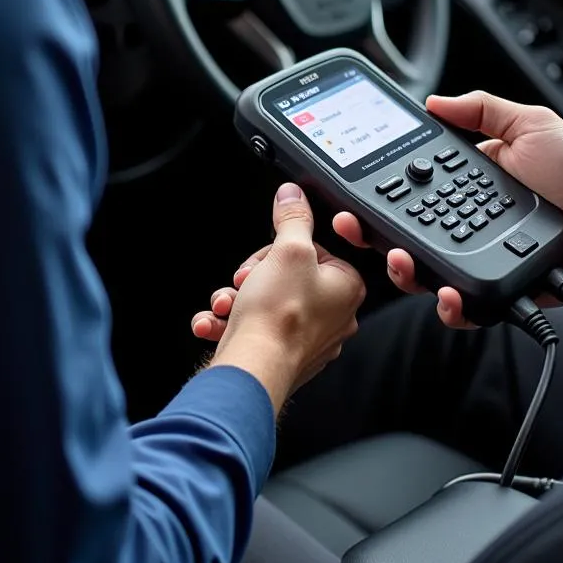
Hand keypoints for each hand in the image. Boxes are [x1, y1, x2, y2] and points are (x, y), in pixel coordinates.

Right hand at [192, 183, 365, 410]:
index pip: (313, 249)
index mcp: (346, 287)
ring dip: (236, 299)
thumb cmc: (278, 317)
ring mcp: (308, 339)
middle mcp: (333, 315)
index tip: (268, 255)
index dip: (280, 249)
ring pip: (265, 301)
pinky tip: (216, 322)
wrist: (253, 368)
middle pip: (285, 275)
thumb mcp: (287, 250)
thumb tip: (293, 194)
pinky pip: (255, 328)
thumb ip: (292, 217)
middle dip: (253, 275)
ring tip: (226, 304)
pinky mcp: (282, 354)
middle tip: (244, 281)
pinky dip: (231, 323)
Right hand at [333, 90, 562, 327]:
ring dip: (403, 271)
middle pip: (402, 236)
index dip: (375, 196)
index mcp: (464, 186)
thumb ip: (481, 110)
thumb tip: (434, 101)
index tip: (352, 195)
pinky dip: (449, 306)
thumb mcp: (530, 125)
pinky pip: (463, 308)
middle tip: (355, 228)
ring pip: (423, 274)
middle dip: (371, 236)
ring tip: (401, 262)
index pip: (408, 192)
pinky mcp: (497, 291)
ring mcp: (477, 259)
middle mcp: (464, 223)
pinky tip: (446, 294)